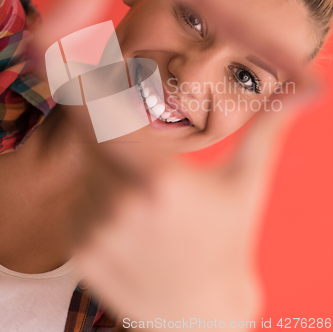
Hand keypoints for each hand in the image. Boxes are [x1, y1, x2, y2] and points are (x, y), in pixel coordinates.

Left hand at [74, 75, 316, 326]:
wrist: (203, 312)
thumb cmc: (228, 239)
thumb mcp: (247, 180)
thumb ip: (267, 127)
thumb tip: (305, 89)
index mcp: (159, 178)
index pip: (103, 116)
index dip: (92, 94)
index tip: (93, 81)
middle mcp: (120, 204)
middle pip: (97, 144)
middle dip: (114, 141)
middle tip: (143, 163)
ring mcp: (97, 231)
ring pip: (89, 177)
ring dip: (108, 177)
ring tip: (146, 203)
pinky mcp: (81, 254)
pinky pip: (80, 208)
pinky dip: (98, 208)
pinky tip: (132, 227)